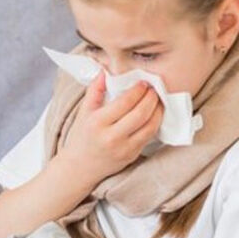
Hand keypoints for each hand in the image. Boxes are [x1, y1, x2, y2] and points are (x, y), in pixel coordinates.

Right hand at [60, 69, 163, 185]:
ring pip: (150, 126)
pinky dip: (155, 122)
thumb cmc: (82, 136)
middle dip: (151, 98)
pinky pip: (150, 136)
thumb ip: (95, 90)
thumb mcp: (84, 111)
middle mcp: (112, 137)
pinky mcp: (133, 155)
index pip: (125, 102)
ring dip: (158, 110)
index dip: (138, 90)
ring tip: (157, 99)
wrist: (80, 167)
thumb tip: (105, 70)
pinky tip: (155, 113)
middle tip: (153, 89)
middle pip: (141, 113)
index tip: (143, 82)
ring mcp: (124, 148)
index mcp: (98, 123)